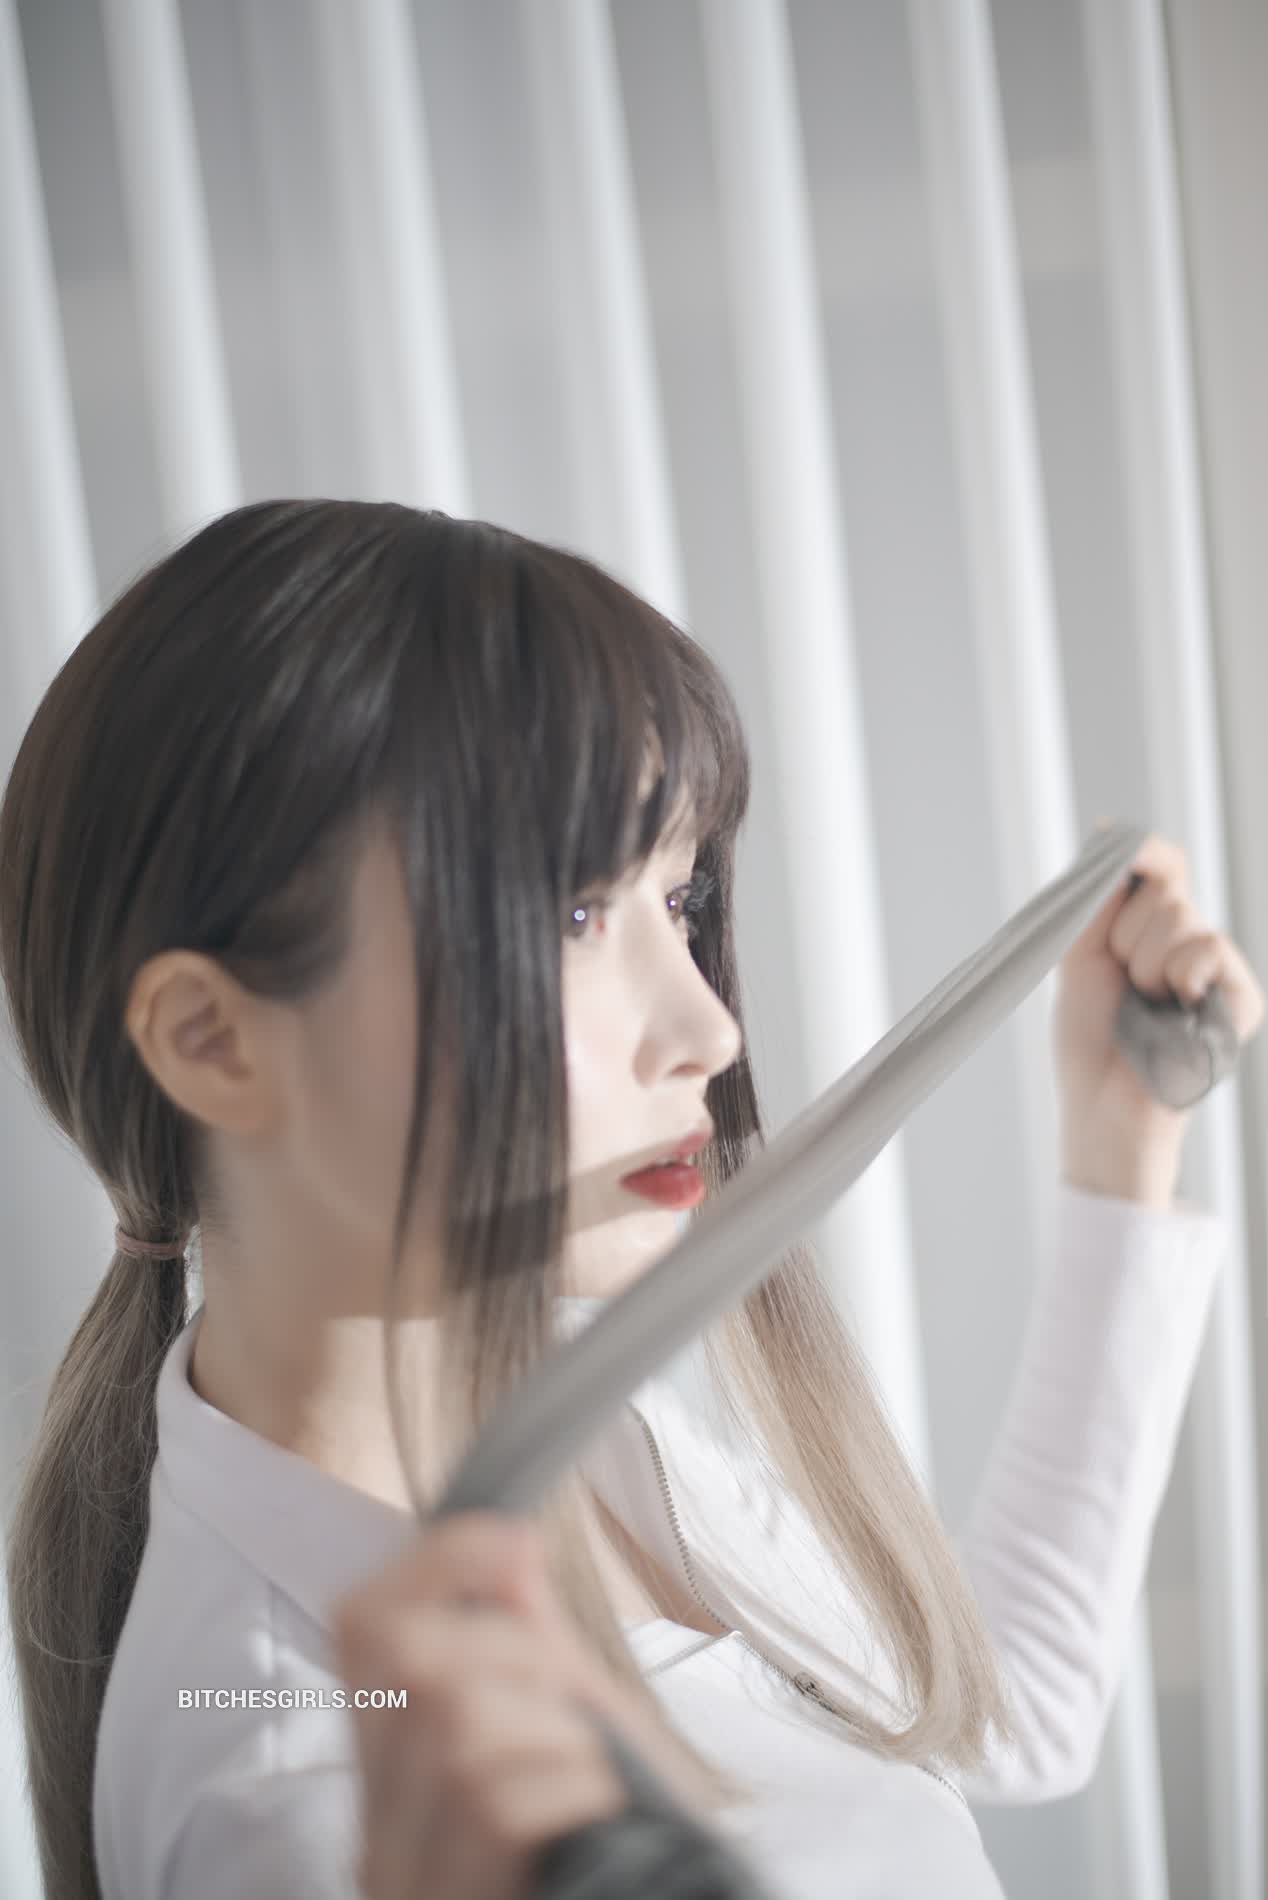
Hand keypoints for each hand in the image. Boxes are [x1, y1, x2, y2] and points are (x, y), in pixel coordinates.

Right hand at [330, 1512, 705, 1899]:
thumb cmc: (608, 1852)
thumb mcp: (571, 1736)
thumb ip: (531, 1646)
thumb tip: (509, 1543)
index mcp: (395, 1773)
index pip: (360, 1626)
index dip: (435, 1561)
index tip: (514, 1543)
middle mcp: (380, 1831)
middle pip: (408, 1663)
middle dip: (511, 1650)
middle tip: (565, 1704)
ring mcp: (407, 1879)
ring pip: (458, 1728)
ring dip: (552, 1730)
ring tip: (587, 1774)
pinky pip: (500, 1804)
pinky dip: (571, 1787)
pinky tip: (594, 1817)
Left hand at [1053, 831, 1263, 1207]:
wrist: (1102, 1105)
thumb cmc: (1090, 1040)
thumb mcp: (1080, 957)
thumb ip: (1098, 901)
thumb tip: (1109, 836)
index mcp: (1152, 930)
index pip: (1163, 867)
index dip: (1143, 850)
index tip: (1113, 839)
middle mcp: (1191, 943)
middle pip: (1166, 887)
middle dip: (1124, 934)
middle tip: (1122, 984)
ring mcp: (1219, 971)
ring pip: (1181, 917)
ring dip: (1143, 964)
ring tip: (1142, 1006)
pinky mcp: (1241, 1000)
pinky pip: (1210, 949)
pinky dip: (1181, 975)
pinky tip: (1175, 1008)